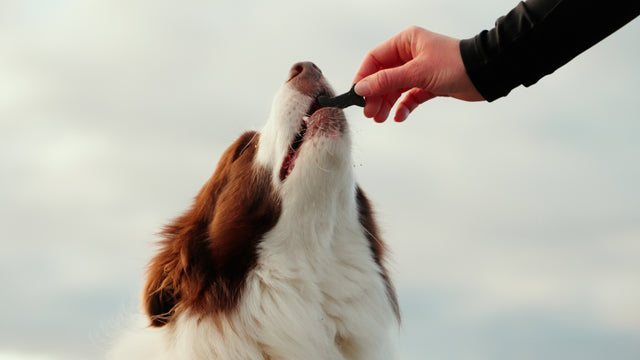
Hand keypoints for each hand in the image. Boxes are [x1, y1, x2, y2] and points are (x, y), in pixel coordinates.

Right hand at [353, 26, 483, 122]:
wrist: (486, 73)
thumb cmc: (455, 65)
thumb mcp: (417, 72)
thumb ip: (387, 81)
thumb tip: (362, 88)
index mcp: (406, 42)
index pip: (375, 59)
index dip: (364, 77)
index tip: (357, 95)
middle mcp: (410, 54)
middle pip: (383, 76)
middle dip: (375, 95)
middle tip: (370, 113)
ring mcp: (419, 70)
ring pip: (395, 88)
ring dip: (387, 103)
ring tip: (381, 118)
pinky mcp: (429, 84)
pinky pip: (409, 96)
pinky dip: (404, 106)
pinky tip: (399, 116)